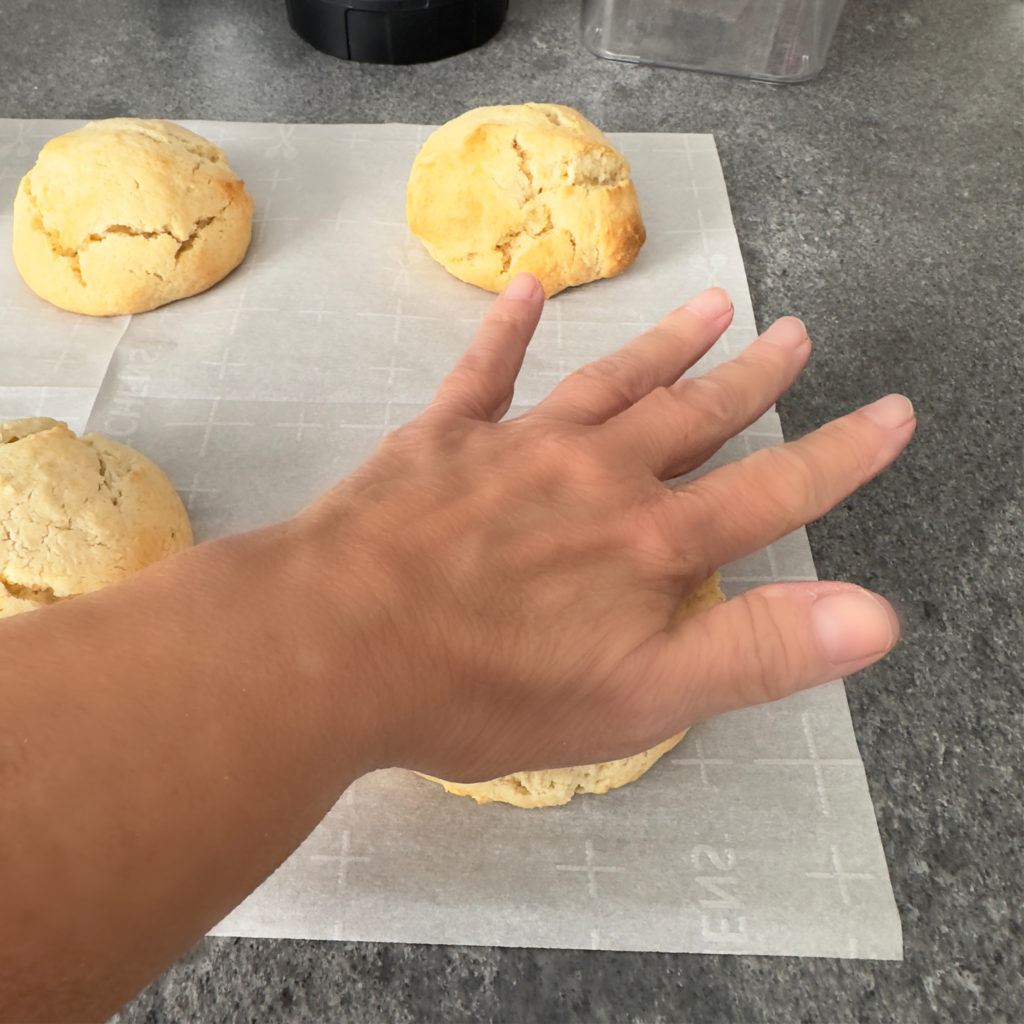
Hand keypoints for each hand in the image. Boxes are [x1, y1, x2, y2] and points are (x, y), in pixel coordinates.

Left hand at [297, 274, 915, 782]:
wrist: (335, 647)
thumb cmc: (486, 689)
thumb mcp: (638, 697)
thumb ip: (756, 650)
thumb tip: (876, 615)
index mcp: (648, 542)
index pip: (770, 491)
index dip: (839, 456)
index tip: (889, 413)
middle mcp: (595, 476)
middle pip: (693, 418)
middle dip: (752, 380)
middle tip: (795, 334)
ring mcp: (515, 448)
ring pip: (609, 383)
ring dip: (664, 345)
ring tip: (712, 304)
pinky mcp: (440, 442)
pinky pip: (483, 375)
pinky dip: (505, 333)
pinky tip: (524, 290)